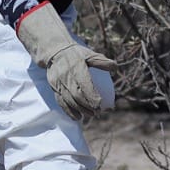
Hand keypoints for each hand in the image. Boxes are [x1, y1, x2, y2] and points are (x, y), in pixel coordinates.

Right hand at [16, 2, 114, 121]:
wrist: (55, 52)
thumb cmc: (77, 54)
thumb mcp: (90, 54)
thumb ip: (102, 61)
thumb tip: (115, 68)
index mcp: (76, 68)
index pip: (84, 85)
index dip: (92, 96)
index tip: (100, 104)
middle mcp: (66, 76)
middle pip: (76, 95)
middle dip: (87, 106)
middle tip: (97, 112)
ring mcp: (58, 83)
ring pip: (68, 100)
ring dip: (79, 110)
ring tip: (90, 115)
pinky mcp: (54, 88)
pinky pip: (61, 101)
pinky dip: (68, 111)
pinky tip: (77, 117)